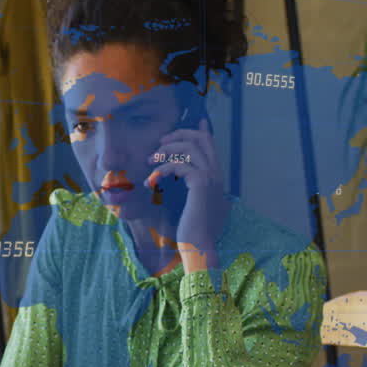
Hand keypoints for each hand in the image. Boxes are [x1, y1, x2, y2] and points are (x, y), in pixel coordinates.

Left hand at [144, 118, 227, 272]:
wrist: (200, 246)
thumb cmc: (195, 229)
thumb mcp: (195, 203)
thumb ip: (195, 187)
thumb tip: (188, 179)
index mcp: (216, 176)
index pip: (211, 144)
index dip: (200, 130)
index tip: (196, 120)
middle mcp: (216, 173)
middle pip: (200, 138)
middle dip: (177, 135)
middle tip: (159, 144)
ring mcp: (211, 177)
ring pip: (189, 147)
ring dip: (166, 151)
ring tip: (150, 161)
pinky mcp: (200, 183)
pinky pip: (179, 164)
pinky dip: (161, 170)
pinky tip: (151, 181)